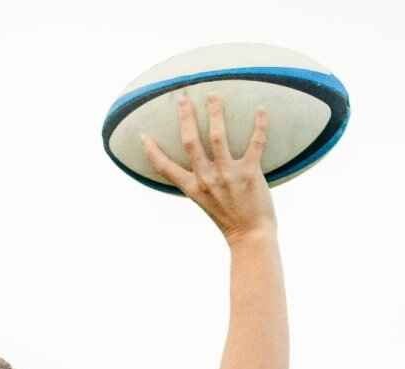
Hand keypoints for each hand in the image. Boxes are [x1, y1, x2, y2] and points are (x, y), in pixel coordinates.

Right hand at [141, 93, 275, 245]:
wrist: (250, 236)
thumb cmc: (229, 219)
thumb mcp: (205, 202)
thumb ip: (199, 183)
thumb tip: (195, 164)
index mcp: (193, 187)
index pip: (165, 168)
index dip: (152, 152)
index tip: (143, 136)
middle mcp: (207, 179)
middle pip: (190, 142)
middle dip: (185, 117)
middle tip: (182, 97)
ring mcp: (227, 175)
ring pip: (217, 136)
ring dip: (215, 112)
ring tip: (213, 95)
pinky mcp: (249, 174)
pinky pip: (255, 143)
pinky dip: (259, 125)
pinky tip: (261, 109)